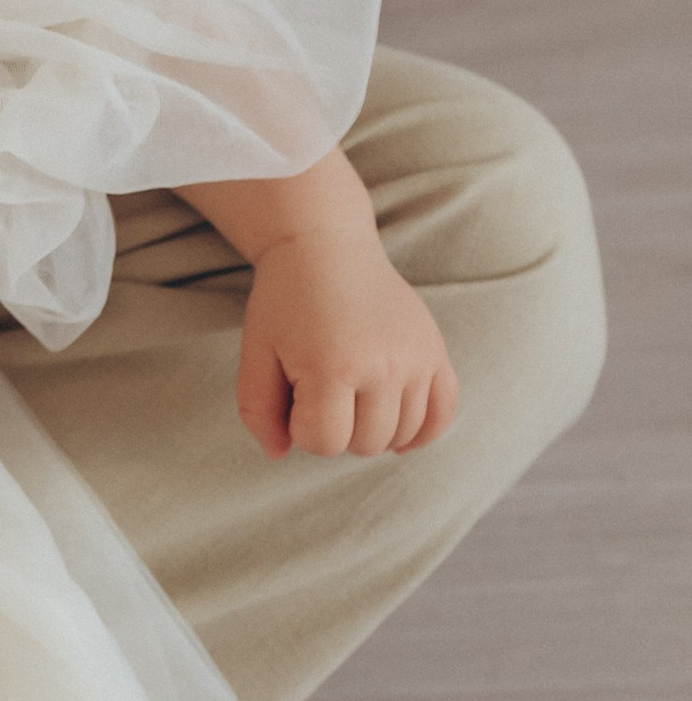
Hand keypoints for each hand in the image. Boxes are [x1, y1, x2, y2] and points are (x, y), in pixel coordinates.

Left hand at [236, 228, 457, 459]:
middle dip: (336, 430)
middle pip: (365, 444)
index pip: (324, 443)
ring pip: (402, 434)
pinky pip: (444, 413)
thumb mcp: (256, 352)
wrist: (327, 247)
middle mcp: (383, 366)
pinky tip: (398, 434)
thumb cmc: (285, 301)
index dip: (301, 428)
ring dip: (372, 430)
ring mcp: (416, 359)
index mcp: (332, 367)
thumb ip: (258, 410)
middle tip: (320, 392)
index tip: (293, 396)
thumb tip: (279, 453)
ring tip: (350, 397)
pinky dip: (422, 431)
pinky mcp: (435, 352)